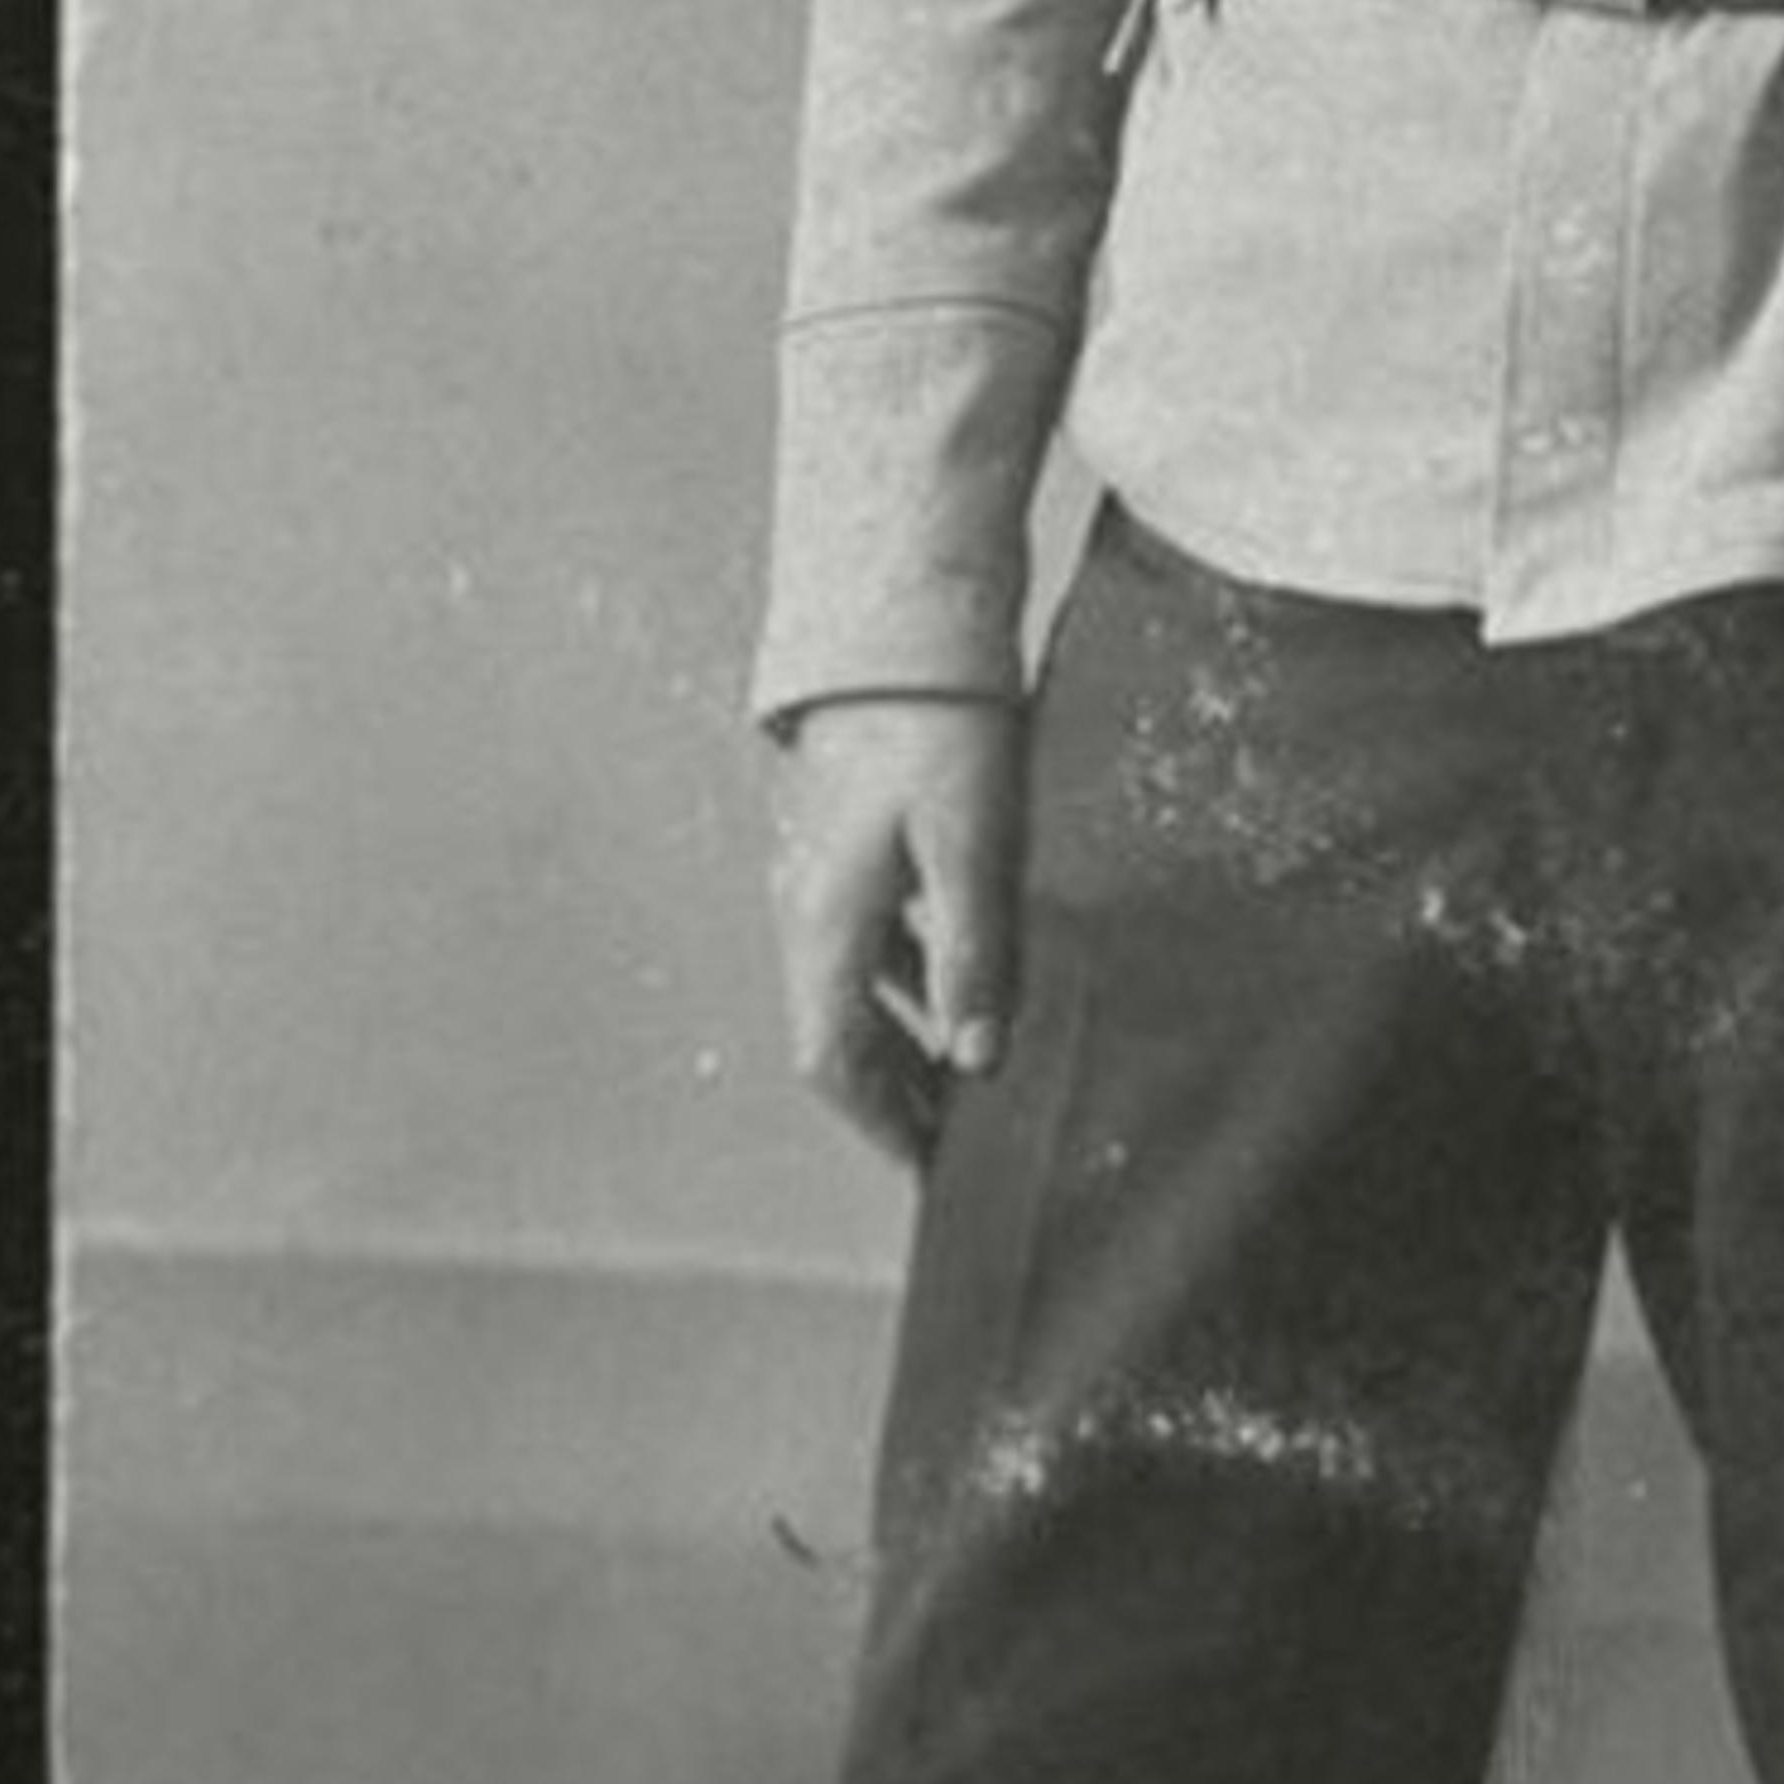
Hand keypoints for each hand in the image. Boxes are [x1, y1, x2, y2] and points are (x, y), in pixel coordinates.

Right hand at [770, 694, 1023, 1172]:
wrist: (900, 615)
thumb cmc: (938, 724)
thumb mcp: (969, 843)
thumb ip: (970, 952)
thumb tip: (976, 1055)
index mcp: (826, 920)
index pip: (833, 1062)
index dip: (881, 1124)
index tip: (932, 1168)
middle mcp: (808, 903)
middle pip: (838, 1030)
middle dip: (893, 1092)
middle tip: (956, 1136)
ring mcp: (821, 864)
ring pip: (854, 979)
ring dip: (904, 1032)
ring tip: (967, 1064)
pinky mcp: (848, 828)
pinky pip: (870, 929)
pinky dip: (908, 971)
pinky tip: (958, 968)